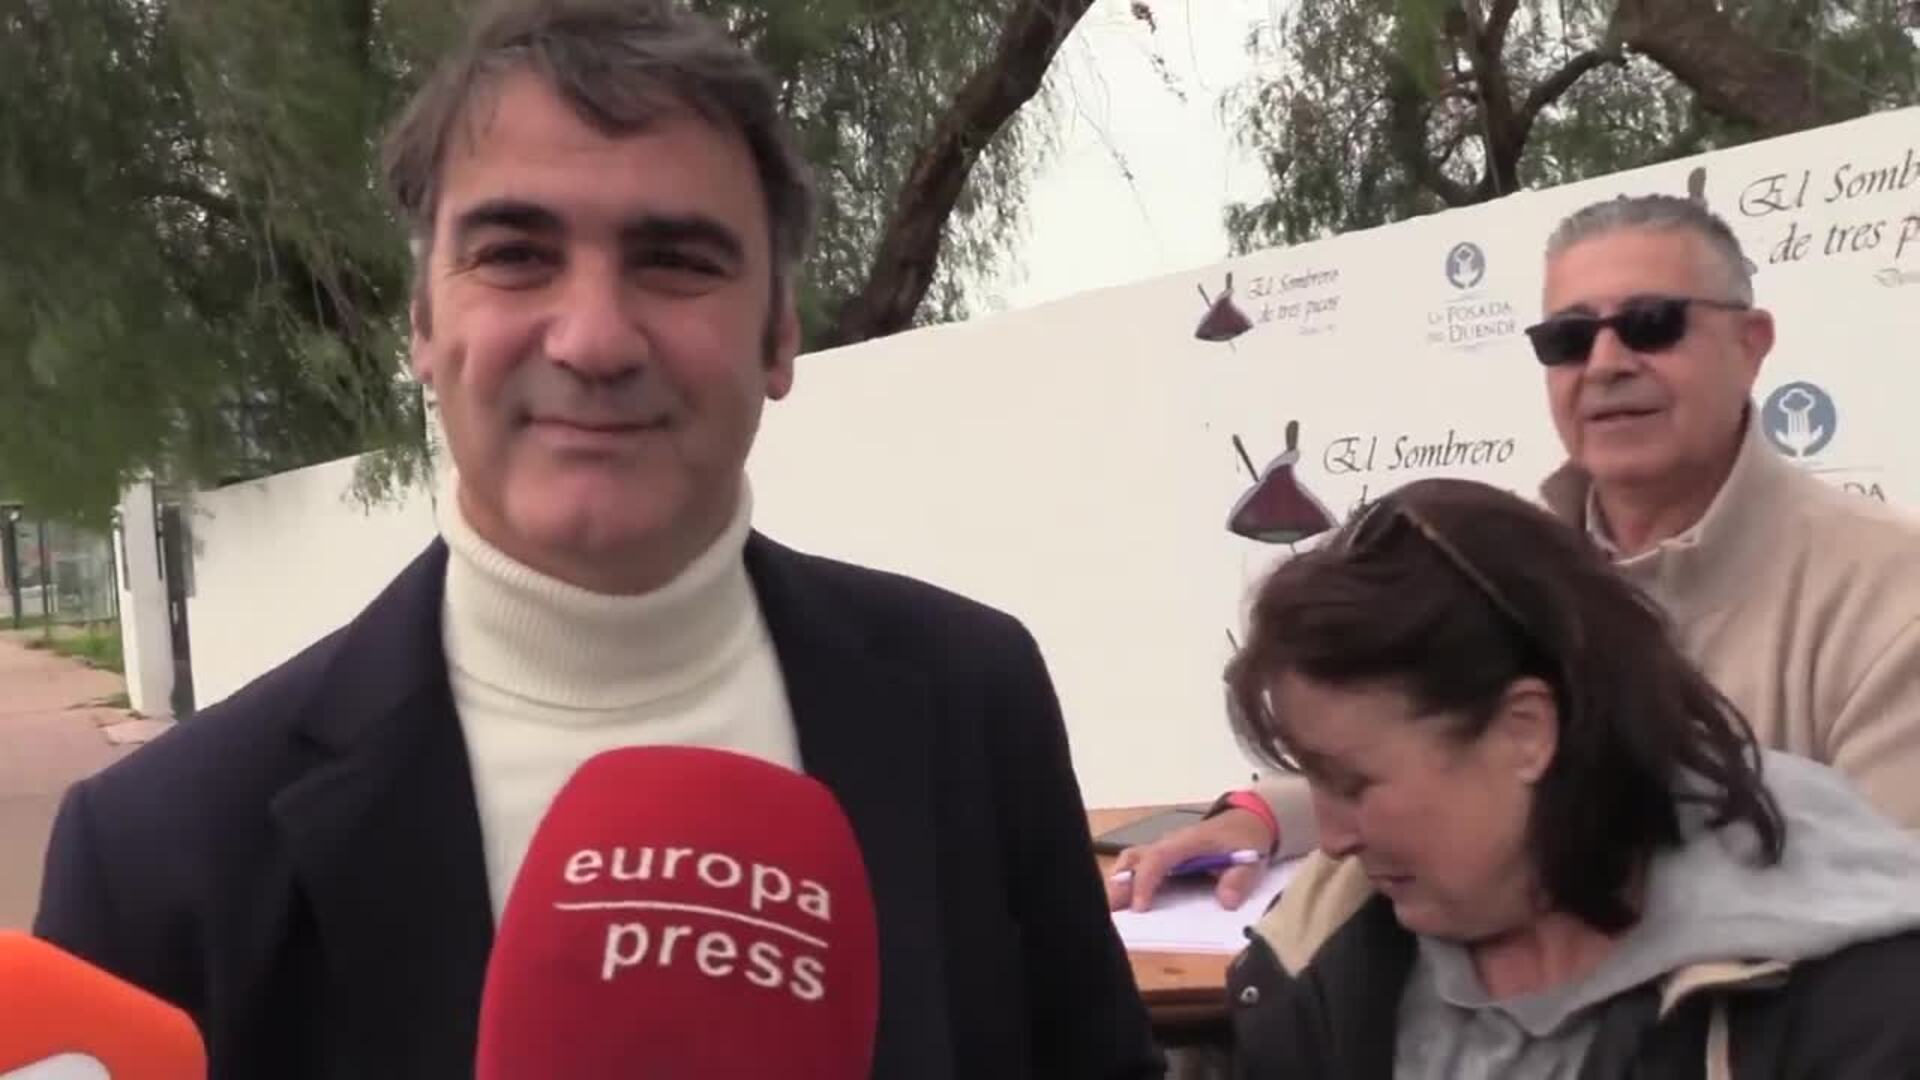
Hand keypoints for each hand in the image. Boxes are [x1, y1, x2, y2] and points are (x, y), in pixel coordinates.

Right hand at [1104, 809, 1274, 912]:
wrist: (1246, 822)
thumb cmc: (1244, 839)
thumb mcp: (1251, 859)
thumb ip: (1239, 880)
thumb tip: (1226, 902)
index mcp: (1188, 842)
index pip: (1158, 858)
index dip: (1146, 882)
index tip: (1140, 908)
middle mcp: (1170, 844)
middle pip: (1134, 858)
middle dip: (1119, 884)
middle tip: (1109, 909)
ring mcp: (1165, 850)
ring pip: (1132, 861)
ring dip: (1119, 882)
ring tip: (1111, 907)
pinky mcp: (1166, 859)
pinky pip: (1140, 867)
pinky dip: (1127, 881)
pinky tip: (1123, 901)